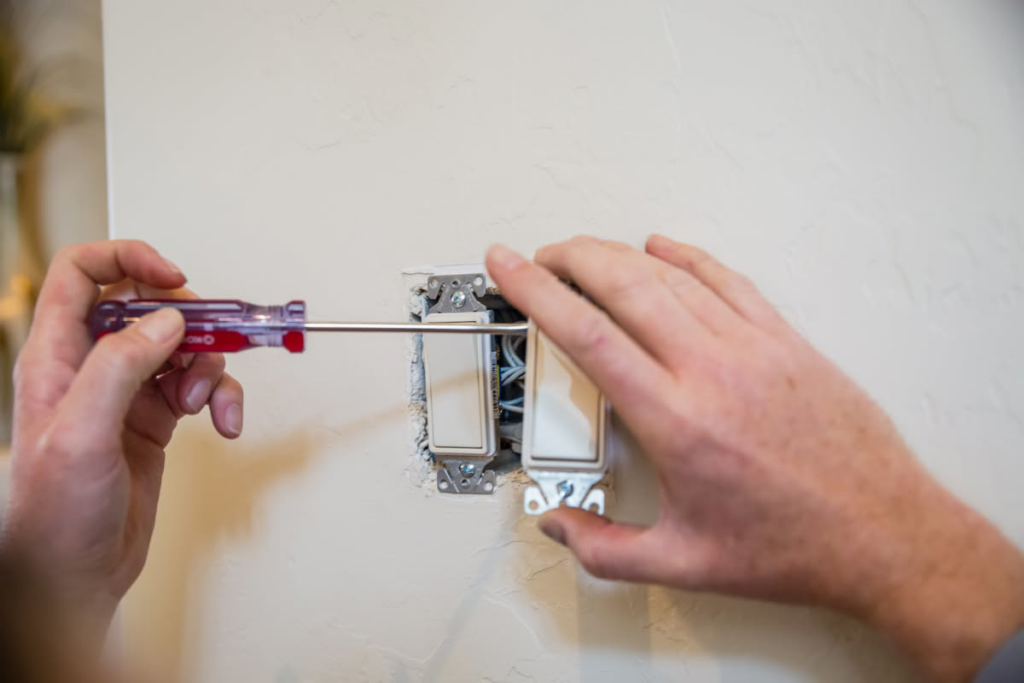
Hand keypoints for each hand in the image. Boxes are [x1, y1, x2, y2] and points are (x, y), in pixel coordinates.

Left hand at [2, 240, 243, 636]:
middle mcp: (93, 366)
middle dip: (189, 321)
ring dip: (208, 367)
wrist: (74, 573)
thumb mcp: (80, 434)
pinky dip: (220, 398)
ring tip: (202, 402)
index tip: (173, 279)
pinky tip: (221, 421)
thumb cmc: (53, 515)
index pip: (83, 274)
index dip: (129, 260)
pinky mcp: (155, 418)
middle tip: (212, 342)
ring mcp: (126, 392)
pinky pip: (198, 386)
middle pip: (147, 306)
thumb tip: (163, 322)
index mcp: (57, 356)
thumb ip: (119, 367)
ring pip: (181, 346)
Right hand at [486, 235, 1023, 681]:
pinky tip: (666, 248)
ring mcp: (753, 348)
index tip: (509, 267)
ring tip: (587, 253)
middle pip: (623, 285)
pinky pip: (727, 279)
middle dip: (570, 258)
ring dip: (618, 254)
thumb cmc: (795, 545)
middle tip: (540, 257)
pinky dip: (688, 256)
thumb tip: (559, 524)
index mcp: (676, 421)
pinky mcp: (786, 342)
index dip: (536, 291)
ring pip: (671, 275)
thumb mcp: (685, 564)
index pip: (587, 333)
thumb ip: (605, 549)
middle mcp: (712, 371)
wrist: (884, 533)